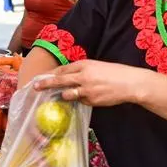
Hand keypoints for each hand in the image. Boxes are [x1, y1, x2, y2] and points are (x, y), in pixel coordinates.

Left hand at [32, 59, 147, 106]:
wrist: (131, 83)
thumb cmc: (115, 73)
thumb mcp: (97, 66)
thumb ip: (82, 71)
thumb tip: (68, 77)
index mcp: (84, 64)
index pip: (63, 69)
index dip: (52, 74)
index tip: (42, 77)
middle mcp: (83, 76)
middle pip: (60, 80)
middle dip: (46, 84)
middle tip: (35, 87)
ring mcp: (86, 89)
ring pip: (68, 94)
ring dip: (64, 95)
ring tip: (63, 96)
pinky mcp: (92, 100)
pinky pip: (81, 101)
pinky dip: (82, 100)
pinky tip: (91, 97)